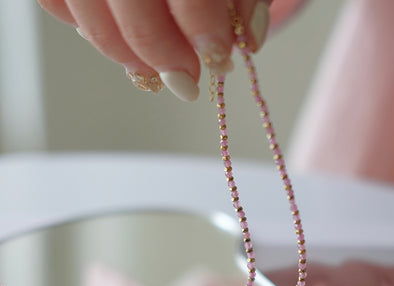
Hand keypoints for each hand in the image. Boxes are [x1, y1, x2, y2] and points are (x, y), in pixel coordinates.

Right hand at [37, 0, 271, 99]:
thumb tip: (246, 41)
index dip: (199, 24)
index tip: (218, 59)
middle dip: (159, 50)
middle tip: (186, 82)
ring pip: (84, 6)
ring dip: (124, 51)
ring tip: (156, 72)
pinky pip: (59, 4)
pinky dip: (89, 31)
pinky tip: (123, 40)